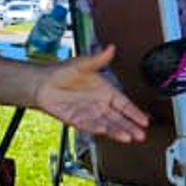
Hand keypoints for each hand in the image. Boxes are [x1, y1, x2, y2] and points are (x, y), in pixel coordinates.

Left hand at [33, 46, 148, 142]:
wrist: (41, 83)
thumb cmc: (61, 72)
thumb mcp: (82, 64)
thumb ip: (98, 59)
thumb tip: (110, 48)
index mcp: (105, 91)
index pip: (124, 104)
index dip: (134, 113)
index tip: (144, 121)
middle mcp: (99, 105)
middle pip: (118, 118)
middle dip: (130, 126)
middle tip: (141, 135)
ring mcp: (88, 114)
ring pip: (106, 124)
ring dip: (117, 131)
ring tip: (128, 137)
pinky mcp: (76, 120)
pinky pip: (88, 125)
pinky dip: (96, 128)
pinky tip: (105, 131)